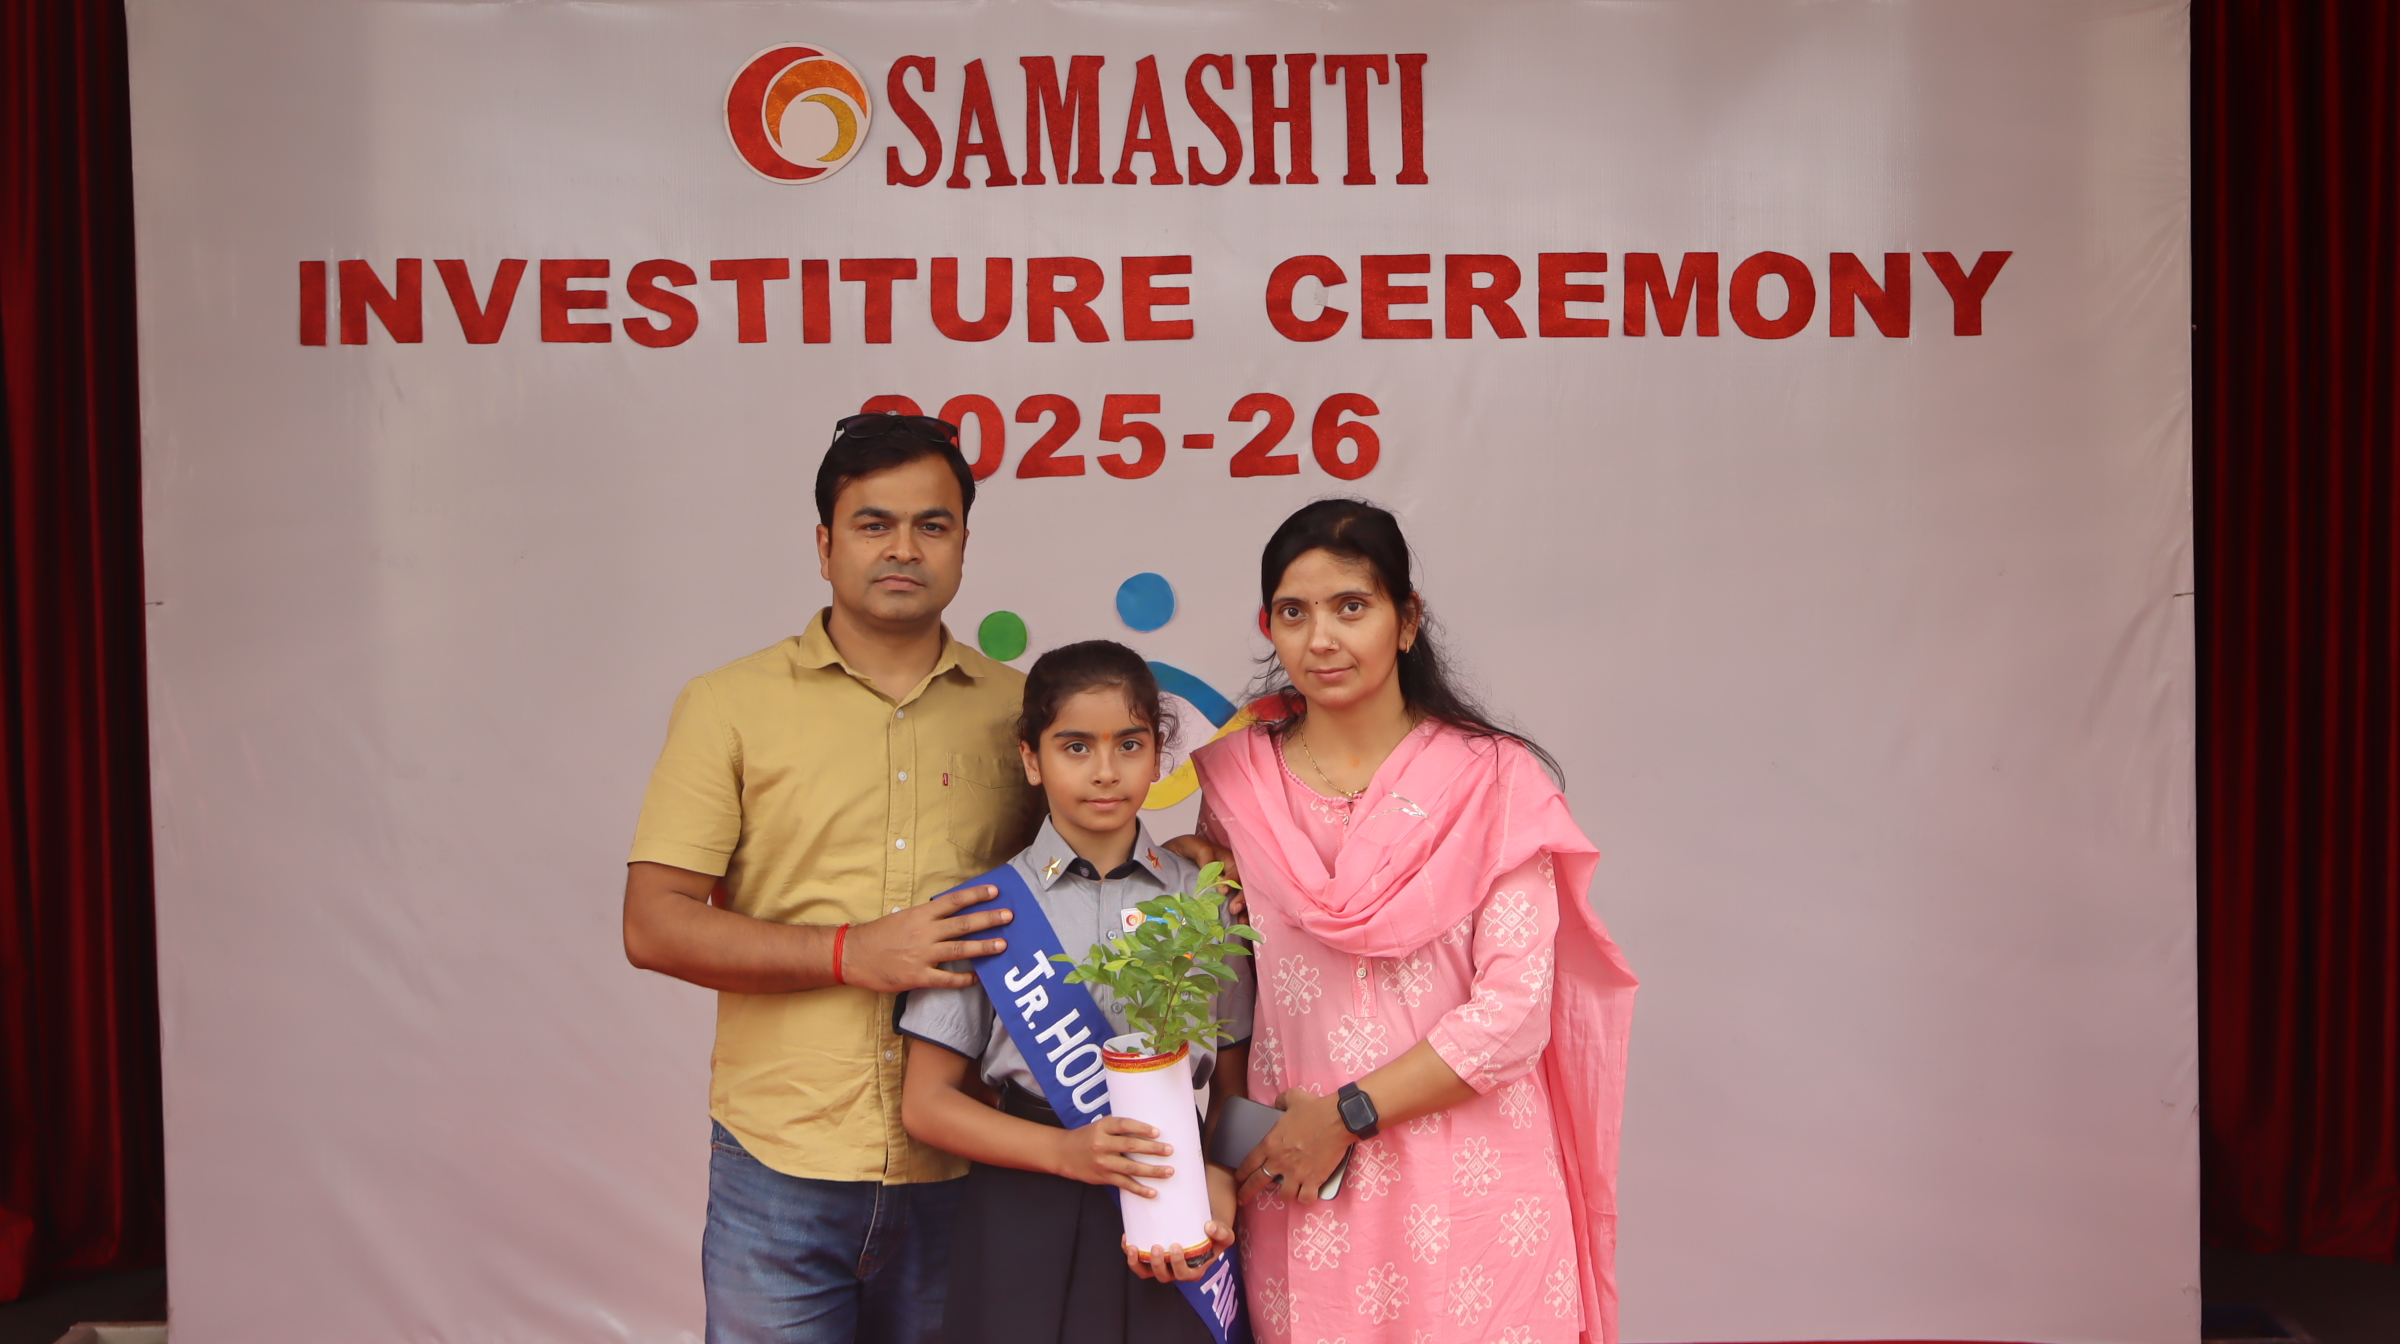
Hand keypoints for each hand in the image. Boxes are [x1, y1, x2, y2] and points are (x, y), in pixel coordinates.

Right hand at [839, 886, 1012, 991]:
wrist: (853, 955)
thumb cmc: (879, 935)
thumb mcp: (904, 918)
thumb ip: (927, 918)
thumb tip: (952, 914)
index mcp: (921, 915)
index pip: (954, 901)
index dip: (976, 895)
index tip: (995, 891)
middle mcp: (924, 932)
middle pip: (963, 924)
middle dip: (989, 919)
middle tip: (1009, 916)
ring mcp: (922, 955)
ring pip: (959, 949)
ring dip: (983, 947)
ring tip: (1002, 945)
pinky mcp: (917, 976)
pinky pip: (947, 979)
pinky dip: (964, 979)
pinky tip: (978, 979)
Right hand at [1052, 1115, 1174, 1197]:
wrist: (1063, 1153)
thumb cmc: (1087, 1137)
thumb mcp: (1100, 1125)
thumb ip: (1119, 1127)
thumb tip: (1148, 1129)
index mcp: (1102, 1127)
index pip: (1124, 1125)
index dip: (1141, 1128)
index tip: (1158, 1132)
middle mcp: (1102, 1144)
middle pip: (1131, 1146)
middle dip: (1153, 1149)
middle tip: (1170, 1150)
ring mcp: (1103, 1162)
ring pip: (1131, 1168)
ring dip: (1152, 1171)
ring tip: (1169, 1171)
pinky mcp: (1103, 1177)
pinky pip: (1124, 1184)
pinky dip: (1139, 1189)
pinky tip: (1152, 1192)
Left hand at [1128, 1164, 1235, 1282]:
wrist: (1204, 1230)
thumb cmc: (1214, 1236)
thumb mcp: (1225, 1235)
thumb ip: (1221, 1232)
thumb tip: (1209, 1226)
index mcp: (1193, 1271)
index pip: (1184, 1274)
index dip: (1178, 1264)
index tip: (1176, 1246)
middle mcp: (1175, 1272)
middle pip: (1163, 1276)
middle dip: (1157, 1264)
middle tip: (1156, 1246)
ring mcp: (1162, 1266)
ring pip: (1145, 1273)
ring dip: (1136, 1263)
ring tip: (1133, 1248)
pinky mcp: (1151, 1258)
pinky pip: (1137, 1260)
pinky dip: (1129, 1252)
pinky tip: (1127, 1238)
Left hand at [1161, 835, 1243, 916]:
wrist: (1163, 866)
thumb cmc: (1180, 853)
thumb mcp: (1188, 846)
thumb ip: (1201, 852)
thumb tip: (1211, 867)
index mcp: (1224, 860)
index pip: (1234, 869)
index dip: (1232, 879)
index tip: (1222, 891)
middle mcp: (1230, 876)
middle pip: (1243, 886)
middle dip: (1242, 897)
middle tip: (1234, 909)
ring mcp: (1228, 891)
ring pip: (1243, 899)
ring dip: (1245, 911)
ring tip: (1241, 922)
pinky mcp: (1222, 904)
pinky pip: (1236, 911)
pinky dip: (1239, 919)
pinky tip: (1240, 928)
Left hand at [1234, 1088, 1354, 1205]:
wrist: (1338, 1119)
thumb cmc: (1315, 1108)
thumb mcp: (1292, 1098)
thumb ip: (1280, 1102)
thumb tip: (1277, 1104)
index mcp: (1271, 1143)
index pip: (1249, 1163)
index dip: (1242, 1172)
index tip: (1239, 1178)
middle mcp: (1280, 1161)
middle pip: (1257, 1182)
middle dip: (1246, 1192)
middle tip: (1242, 1199)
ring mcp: (1297, 1173)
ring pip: (1283, 1195)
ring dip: (1285, 1194)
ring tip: (1287, 1192)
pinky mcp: (1314, 1180)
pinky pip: (1305, 1198)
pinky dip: (1306, 1198)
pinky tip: (1306, 1194)